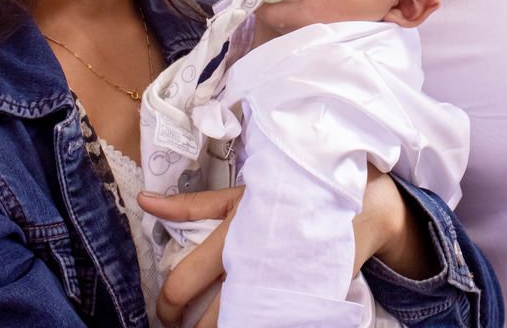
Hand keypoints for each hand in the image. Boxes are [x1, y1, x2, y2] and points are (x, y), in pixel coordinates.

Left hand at [137, 165, 440, 326]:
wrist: (361, 205)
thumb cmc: (294, 193)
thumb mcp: (242, 194)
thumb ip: (192, 206)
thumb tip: (145, 201)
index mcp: (235, 238)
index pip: (183, 284)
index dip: (166, 305)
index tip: (164, 311)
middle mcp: (256, 269)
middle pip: (207, 321)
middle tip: (180, 326)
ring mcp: (281, 291)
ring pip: (236, 327)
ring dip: (218, 327)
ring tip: (209, 323)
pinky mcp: (303, 305)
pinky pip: (268, 325)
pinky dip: (251, 324)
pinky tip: (247, 319)